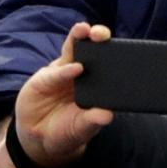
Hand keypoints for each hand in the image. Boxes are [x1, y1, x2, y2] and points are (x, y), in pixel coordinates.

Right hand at [14, 22, 114, 167]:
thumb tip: (107, 116)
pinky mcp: (45, 78)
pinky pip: (55, 72)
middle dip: (98, 35)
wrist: (39, 137)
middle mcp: (82, 70)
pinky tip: (75, 69)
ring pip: (72, 49)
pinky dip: (64, 70)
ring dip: (78, 37)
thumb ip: (93, 121)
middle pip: (92, 48)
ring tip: (84, 30)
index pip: (110, 59)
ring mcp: (64, 71)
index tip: (128, 46)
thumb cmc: (67, 128)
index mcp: (98, 79)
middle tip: (102, 34)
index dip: (118, 50)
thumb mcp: (82, 128)